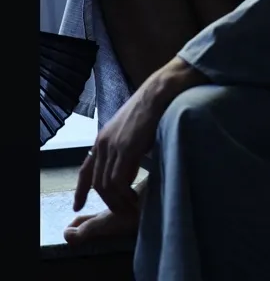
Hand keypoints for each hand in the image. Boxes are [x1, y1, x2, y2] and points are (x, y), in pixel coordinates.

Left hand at [74, 57, 205, 214]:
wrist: (157, 94)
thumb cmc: (149, 111)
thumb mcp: (129, 131)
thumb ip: (123, 149)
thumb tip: (127, 170)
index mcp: (102, 138)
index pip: (85, 169)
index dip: (80, 190)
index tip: (77, 206)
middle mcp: (102, 143)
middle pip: (96, 182)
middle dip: (106, 201)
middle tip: (120, 210)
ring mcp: (113, 147)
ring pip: (106, 185)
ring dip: (117, 200)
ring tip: (130, 206)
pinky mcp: (126, 149)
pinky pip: (118, 181)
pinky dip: (124, 194)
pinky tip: (134, 197)